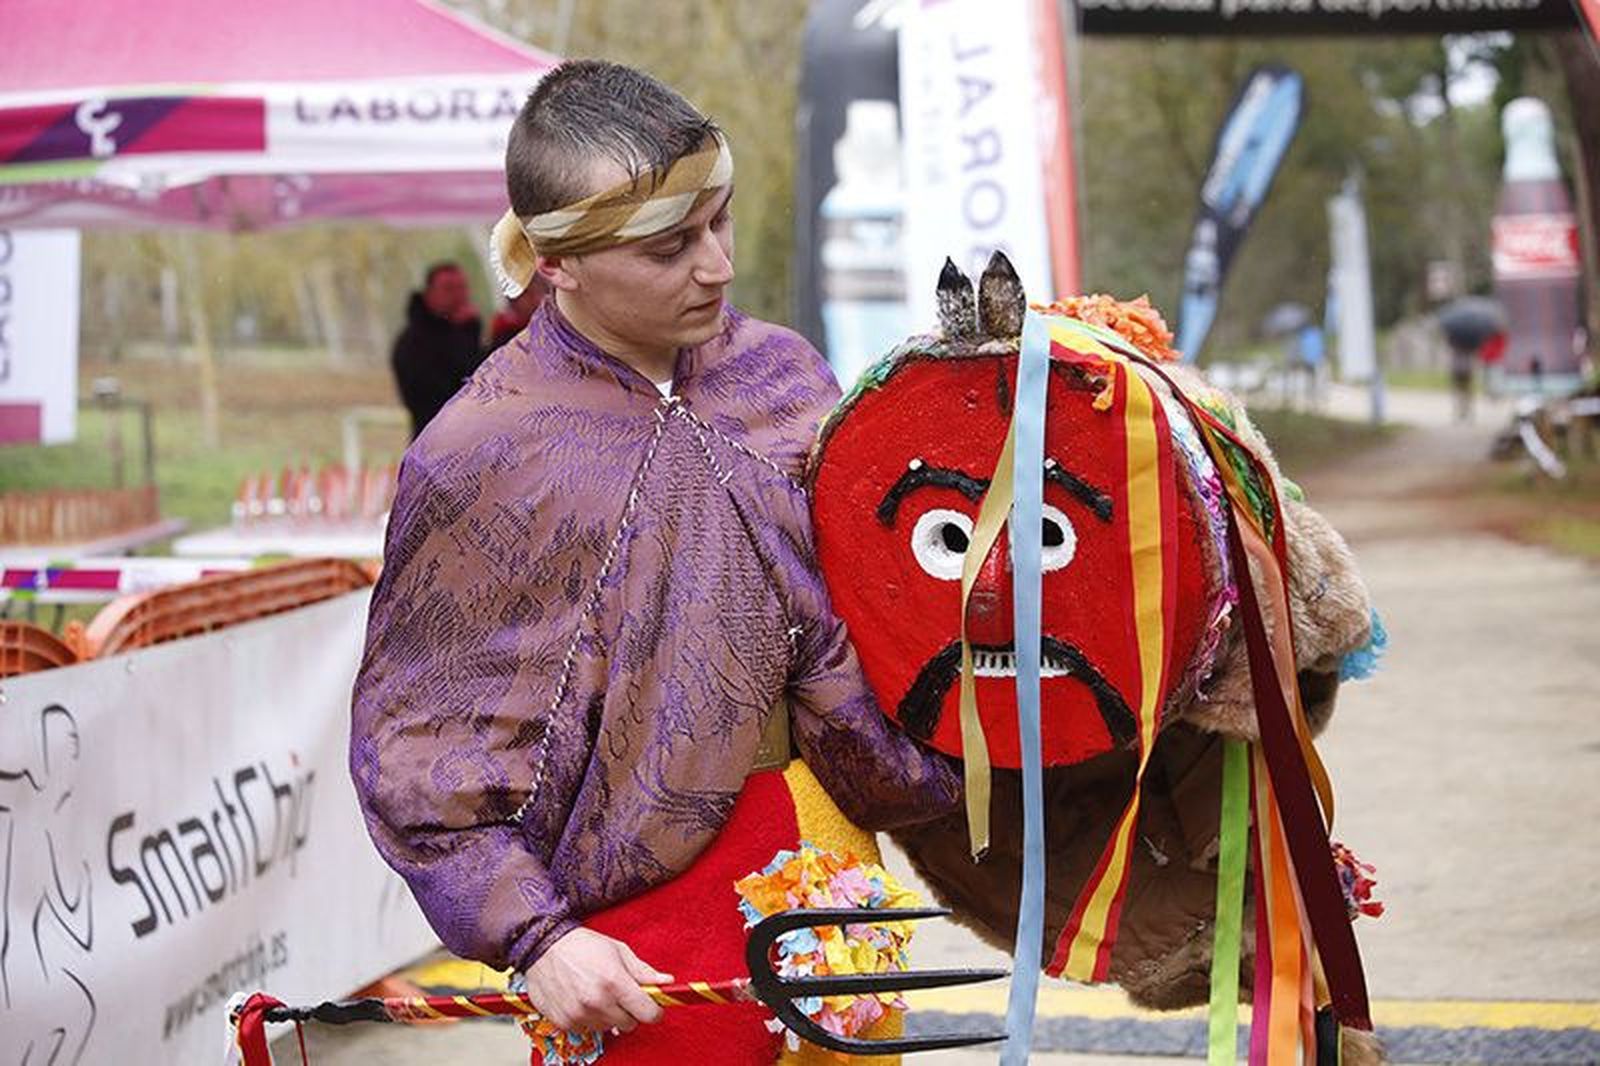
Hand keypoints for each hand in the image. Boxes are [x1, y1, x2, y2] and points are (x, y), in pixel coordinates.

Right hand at [523, 927, 673, 1033]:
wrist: (543, 946)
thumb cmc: (581, 945)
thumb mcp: (618, 951)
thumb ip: (643, 971)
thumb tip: (666, 981)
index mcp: (615, 981)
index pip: (648, 1013)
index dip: (654, 1010)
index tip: (652, 1006)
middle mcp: (597, 1001)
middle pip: (629, 1024)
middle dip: (630, 1012)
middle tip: (620, 995)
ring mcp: (579, 1014)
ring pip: (608, 1028)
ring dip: (608, 1015)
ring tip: (597, 993)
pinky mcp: (564, 1022)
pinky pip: (587, 1030)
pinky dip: (588, 1019)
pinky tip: (582, 1000)